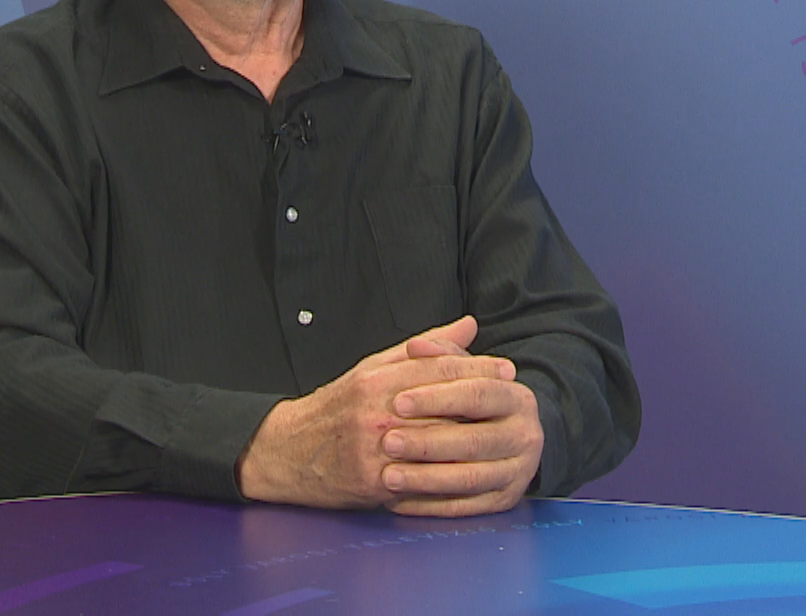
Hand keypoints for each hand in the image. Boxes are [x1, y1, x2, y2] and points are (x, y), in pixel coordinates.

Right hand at [237, 316, 513, 508]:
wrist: (288, 451)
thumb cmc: (337, 405)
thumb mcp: (374, 366)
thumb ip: (424, 347)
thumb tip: (470, 324)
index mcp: (375, 380)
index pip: (436, 369)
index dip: (476, 367)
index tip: (506, 369)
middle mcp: (375, 412)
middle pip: (443, 404)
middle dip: (483, 401)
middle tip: (516, 399)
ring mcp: (374, 450)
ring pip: (437, 442)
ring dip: (474, 437)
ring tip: (503, 432)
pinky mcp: (374, 482)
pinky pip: (421, 480)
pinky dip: (451, 475)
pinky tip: (477, 469)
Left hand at [378, 350, 542, 516]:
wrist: (508, 441)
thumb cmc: (473, 403)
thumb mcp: (462, 375)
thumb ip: (440, 357)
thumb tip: (415, 346)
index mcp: (517, 397)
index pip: (477, 393)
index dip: (437, 397)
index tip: (398, 401)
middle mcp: (525, 435)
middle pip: (473, 440)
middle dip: (427, 442)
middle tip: (387, 442)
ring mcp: (518, 471)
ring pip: (469, 478)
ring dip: (425, 479)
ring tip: (388, 476)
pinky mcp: (506, 501)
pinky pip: (465, 508)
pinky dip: (430, 506)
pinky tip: (400, 501)